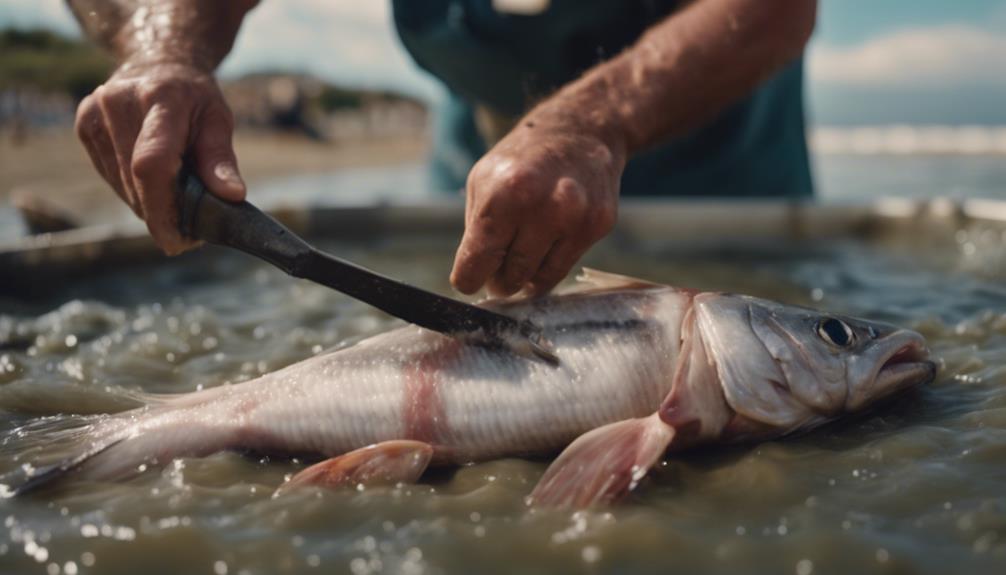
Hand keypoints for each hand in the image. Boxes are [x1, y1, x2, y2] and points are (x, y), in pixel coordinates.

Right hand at [75, 60, 243, 254]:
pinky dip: (134, 190)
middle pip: (136, 180)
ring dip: (149, 205)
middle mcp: (119, 103)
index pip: (152, 162)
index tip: (178, 241)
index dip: (163, 208)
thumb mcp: (218, 119)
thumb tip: (232, 196)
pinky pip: (110, 177)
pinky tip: (153, 184)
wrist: (157, 63)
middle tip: (188, 234)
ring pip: (121, 185)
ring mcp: (95, 114)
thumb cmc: (195, 97)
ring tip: (175, 206)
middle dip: (162, 214)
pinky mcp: (84, 126)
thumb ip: (221, 158)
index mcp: (160, 98)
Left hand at [450, 112, 625, 296]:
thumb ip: (476, 233)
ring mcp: (575, 218)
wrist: (581, 130)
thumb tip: (474, 278)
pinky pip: (563, 269)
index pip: (476, 266)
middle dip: (498, 279)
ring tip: (520, 254)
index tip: (468, 279)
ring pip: (537, 281)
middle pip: (509, 278)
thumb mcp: (482, 182)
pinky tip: (543, 246)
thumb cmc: (522, 159)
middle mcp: (543, 208)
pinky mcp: (598, 226)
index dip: (468, 278)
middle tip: (497, 266)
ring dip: (523, 277)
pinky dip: (547, 266)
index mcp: (504, 195)